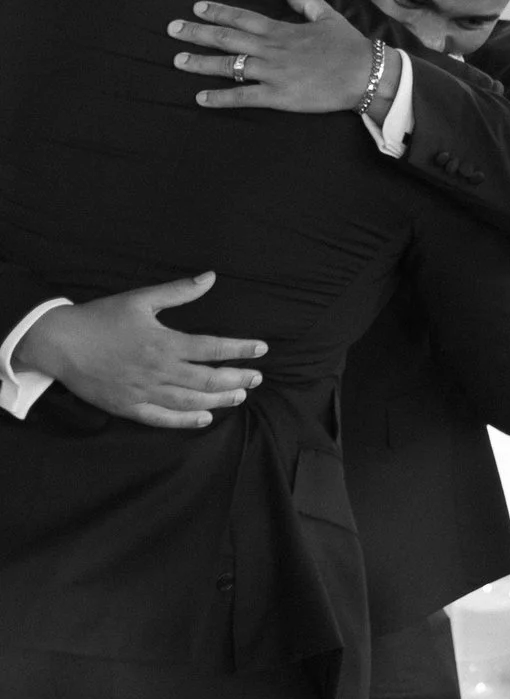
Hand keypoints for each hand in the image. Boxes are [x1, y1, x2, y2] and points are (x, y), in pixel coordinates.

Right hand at [15, 274, 265, 429]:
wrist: (59, 343)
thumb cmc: (101, 318)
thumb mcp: (141, 299)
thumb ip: (179, 291)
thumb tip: (211, 277)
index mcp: (164, 342)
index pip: (212, 348)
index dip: (240, 349)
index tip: (262, 349)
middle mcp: (158, 370)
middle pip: (207, 379)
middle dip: (237, 379)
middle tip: (257, 378)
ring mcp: (142, 392)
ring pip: (190, 401)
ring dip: (219, 399)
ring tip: (240, 396)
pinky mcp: (127, 407)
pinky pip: (161, 418)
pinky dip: (185, 420)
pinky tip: (205, 418)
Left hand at [171, 0, 397, 114]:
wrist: (365, 74)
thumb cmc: (350, 46)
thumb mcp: (330, 17)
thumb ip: (308, 3)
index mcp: (282, 30)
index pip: (242, 18)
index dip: (217, 12)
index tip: (196, 8)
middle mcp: (271, 49)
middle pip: (227, 38)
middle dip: (197, 33)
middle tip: (172, 29)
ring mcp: (272, 73)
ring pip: (229, 65)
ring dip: (201, 63)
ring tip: (178, 60)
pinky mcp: (277, 96)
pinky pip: (243, 96)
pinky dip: (220, 97)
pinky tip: (201, 98)